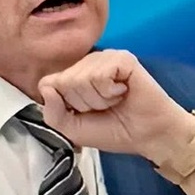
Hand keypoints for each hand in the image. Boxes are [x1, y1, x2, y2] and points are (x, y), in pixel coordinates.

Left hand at [37, 49, 194, 156]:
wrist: (148, 136)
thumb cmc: (114, 130)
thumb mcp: (74, 129)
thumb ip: (53, 113)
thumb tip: (46, 88)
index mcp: (74, 76)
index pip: (48, 83)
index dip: (64, 104)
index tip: (84, 113)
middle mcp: (87, 63)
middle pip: (64, 81)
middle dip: (83, 103)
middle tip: (105, 108)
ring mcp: (105, 58)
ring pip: (81, 78)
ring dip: (99, 99)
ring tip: (115, 101)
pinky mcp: (123, 58)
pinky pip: (100, 74)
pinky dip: (110, 91)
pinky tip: (123, 92)